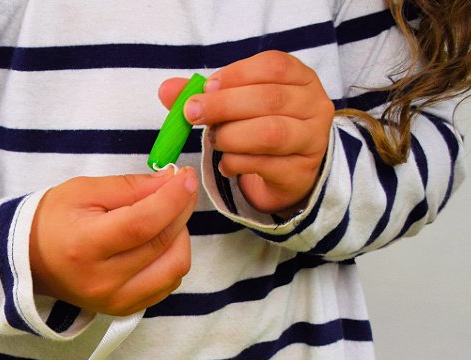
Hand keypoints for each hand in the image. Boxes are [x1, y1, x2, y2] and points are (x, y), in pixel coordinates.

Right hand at [29, 168, 196, 316]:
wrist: (32, 261)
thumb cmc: (54, 220)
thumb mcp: (84, 191)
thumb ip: (131, 186)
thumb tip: (174, 182)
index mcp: (85, 247)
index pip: (142, 224)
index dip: (172, 199)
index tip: (185, 178)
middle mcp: (101, 281)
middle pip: (162, 244)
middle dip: (180, 209)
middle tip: (179, 188)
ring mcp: (114, 300)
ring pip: (174, 267)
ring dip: (180, 237)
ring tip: (164, 219)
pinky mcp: (124, 309)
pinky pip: (168, 284)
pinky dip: (172, 259)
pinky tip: (157, 243)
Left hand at [160, 51, 333, 215]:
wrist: (286, 174)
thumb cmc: (258, 129)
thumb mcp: (235, 106)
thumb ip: (204, 96)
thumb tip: (167, 89)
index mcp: (300, 79)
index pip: (273, 66)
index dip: (236, 74)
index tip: (207, 87)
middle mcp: (313, 105)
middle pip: (269, 99)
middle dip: (224, 105)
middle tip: (192, 113)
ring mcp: (311, 140)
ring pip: (269, 133)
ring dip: (230, 136)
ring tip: (213, 140)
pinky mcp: (299, 171)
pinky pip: (263, 165)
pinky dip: (236, 163)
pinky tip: (225, 164)